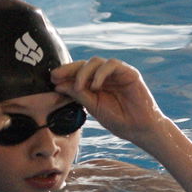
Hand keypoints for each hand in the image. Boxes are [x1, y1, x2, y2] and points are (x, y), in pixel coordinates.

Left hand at [51, 57, 165, 145]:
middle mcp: (106, 76)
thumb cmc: (118, 120)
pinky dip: (101, 73)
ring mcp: (117, 73)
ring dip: (84, 72)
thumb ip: (79, 94)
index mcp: (96, 84)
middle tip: (56, 76)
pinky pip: (112, 65)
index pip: (78, 73)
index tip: (52, 78)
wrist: (139, 129)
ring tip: (80, 87)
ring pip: (96, 62)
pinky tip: (95, 86)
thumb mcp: (94, 107)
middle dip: (69, 69)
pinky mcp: (129, 73)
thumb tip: (58, 84)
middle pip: (85, 64)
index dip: (65, 73)